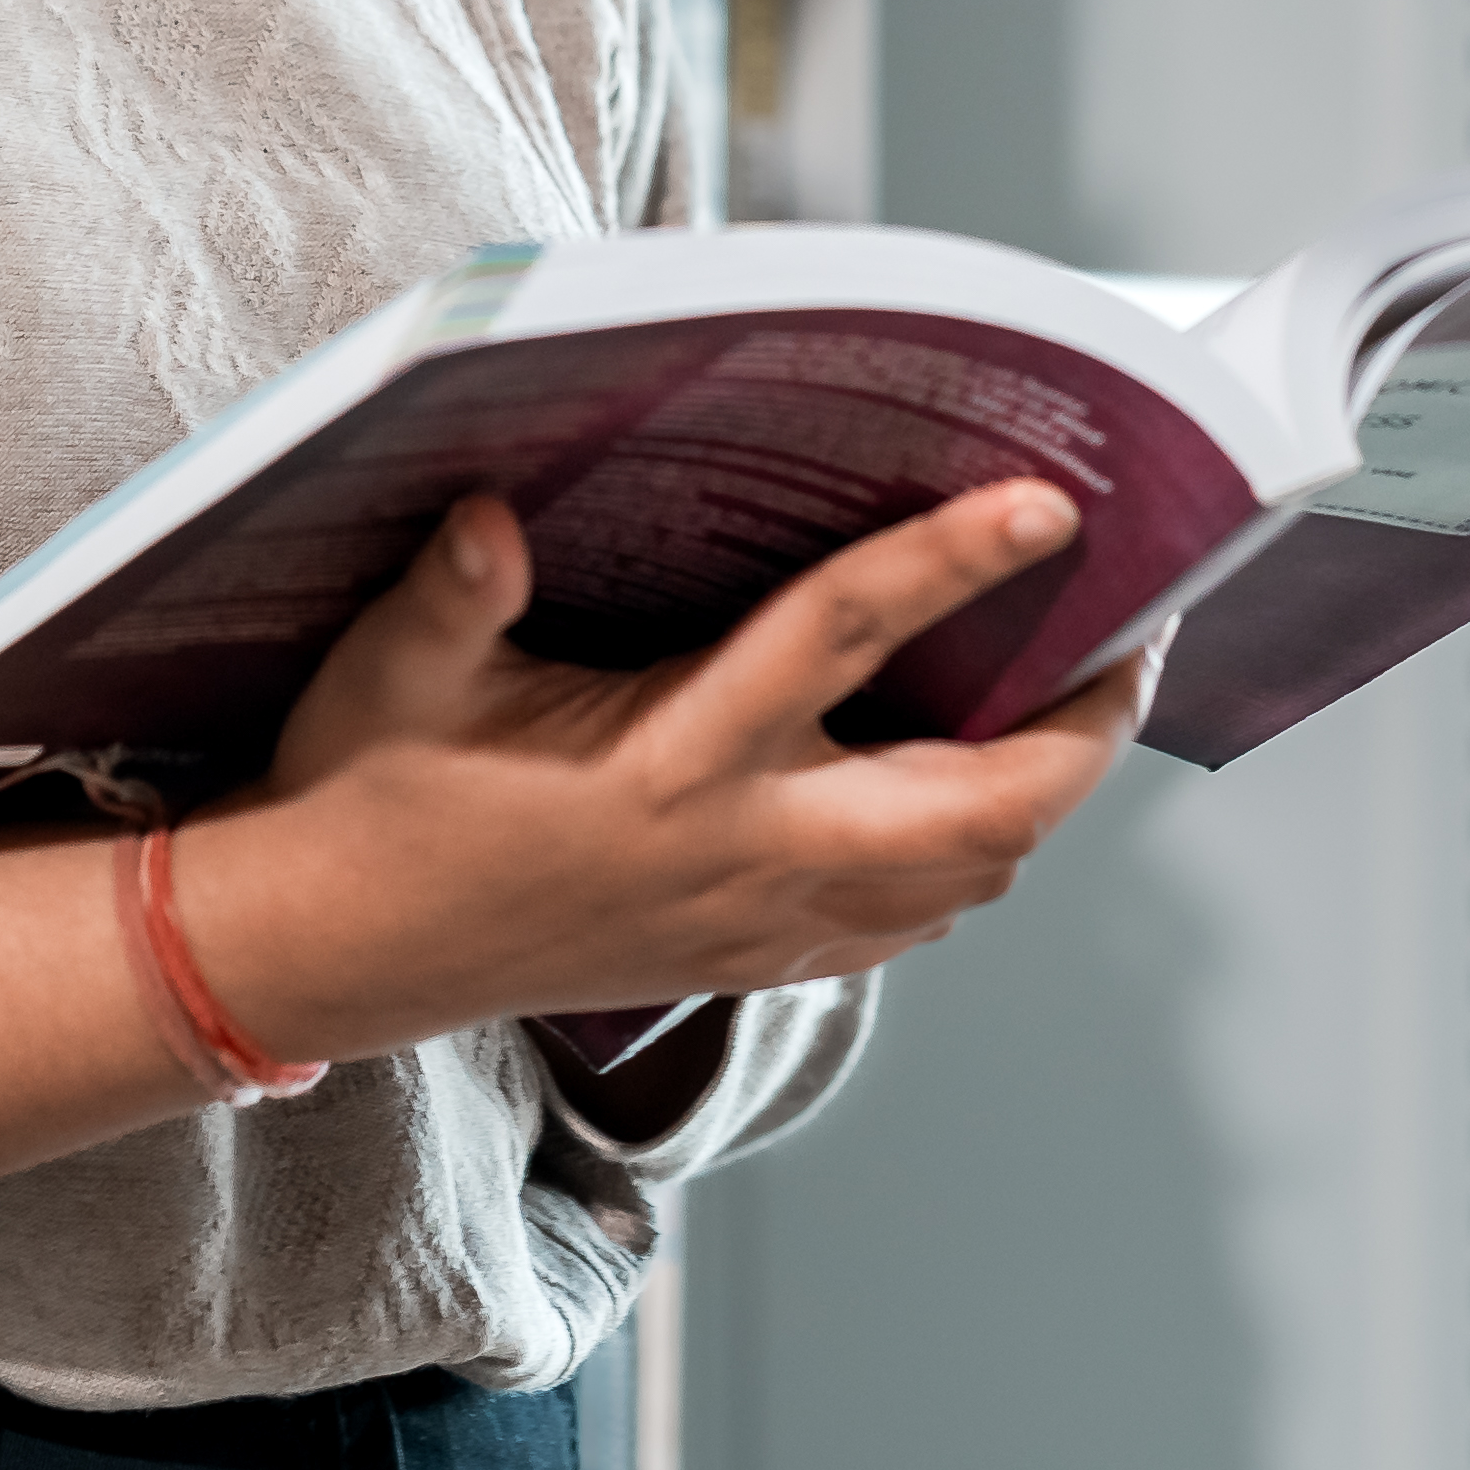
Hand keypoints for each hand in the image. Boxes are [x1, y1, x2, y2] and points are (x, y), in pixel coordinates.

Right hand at [186, 484, 1151, 1064]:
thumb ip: (451, 592)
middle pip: (980, 813)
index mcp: (668, 762)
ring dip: (1042, 798)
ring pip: (967, 882)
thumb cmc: (367, 791)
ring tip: (1077, 701)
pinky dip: (971, 859)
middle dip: (1084, 733)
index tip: (1046, 507)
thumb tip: (490, 514)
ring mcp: (752, 923)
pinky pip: (908, 925)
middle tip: (1134, 637)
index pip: (842, 643)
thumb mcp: (388, 671)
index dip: (953, 566)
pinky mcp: (744, 962)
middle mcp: (738, 854)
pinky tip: (968, 791)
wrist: (335, 953)